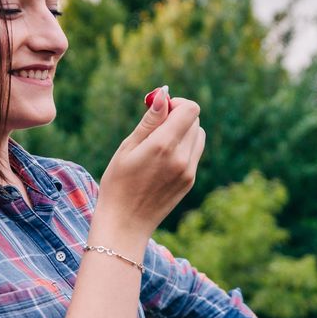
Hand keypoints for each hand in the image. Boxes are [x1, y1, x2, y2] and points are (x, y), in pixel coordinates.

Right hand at [96, 87, 205, 237]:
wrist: (125, 223)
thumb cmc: (118, 183)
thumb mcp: (128, 147)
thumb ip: (150, 120)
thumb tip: (163, 94)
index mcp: (164, 145)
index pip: (190, 109)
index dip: (177, 103)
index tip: (160, 110)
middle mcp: (181, 157)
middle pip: (195, 120)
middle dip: (178, 116)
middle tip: (155, 127)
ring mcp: (189, 171)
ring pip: (198, 135)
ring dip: (184, 132)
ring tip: (159, 144)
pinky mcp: (190, 181)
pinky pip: (194, 153)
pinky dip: (184, 148)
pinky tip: (162, 160)